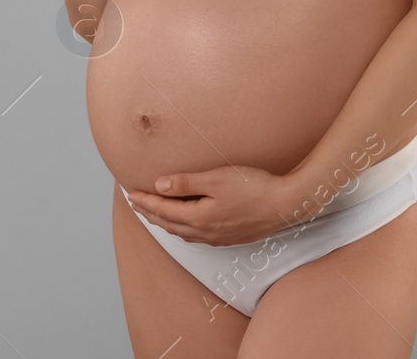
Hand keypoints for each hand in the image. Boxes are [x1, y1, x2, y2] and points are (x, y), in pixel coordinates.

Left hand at [124, 164, 310, 246]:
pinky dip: (182, 228)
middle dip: (150, 214)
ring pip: (182, 232)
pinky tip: (186, 224)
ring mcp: (218, 238)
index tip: (131, 194)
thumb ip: (186, 184)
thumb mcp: (217, 179)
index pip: (163, 210)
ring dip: (165, 223)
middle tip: (135, 205)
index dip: (145, 202)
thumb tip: (159, 186)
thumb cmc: (254, 187)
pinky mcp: (230, 238)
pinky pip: (196, 236)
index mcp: (199, 218)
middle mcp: (205, 232)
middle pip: (169, 224)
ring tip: (154, 214)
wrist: (286, 205)